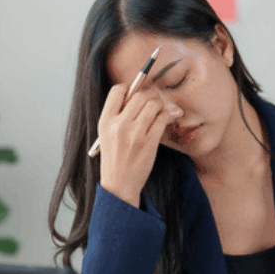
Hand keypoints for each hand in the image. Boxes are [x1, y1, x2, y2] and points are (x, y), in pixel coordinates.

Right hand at [98, 84, 181, 207]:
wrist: (119, 185)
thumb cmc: (115, 158)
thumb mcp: (107, 135)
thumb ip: (118, 115)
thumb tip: (140, 95)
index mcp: (105, 121)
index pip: (118, 90)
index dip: (130, 88)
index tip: (136, 96)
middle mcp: (119, 125)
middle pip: (140, 94)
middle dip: (151, 95)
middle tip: (154, 102)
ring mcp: (135, 134)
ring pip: (154, 104)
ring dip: (161, 104)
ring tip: (161, 111)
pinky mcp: (149, 142)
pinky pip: (163, 118)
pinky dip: (169, 115)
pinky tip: (169, 117)